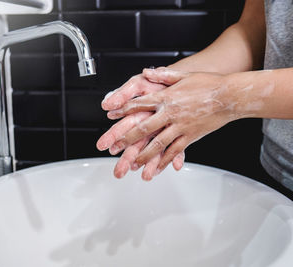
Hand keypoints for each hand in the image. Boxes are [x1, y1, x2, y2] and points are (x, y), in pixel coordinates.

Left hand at [106, 68, 235, 178]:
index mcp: (167, 97)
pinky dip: (164, 161)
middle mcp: (171, 113)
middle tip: (115, 147)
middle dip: (127, 138)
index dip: (124, 109)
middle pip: (144, 128)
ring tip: (133, 164)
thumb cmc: (208, 84)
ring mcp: (181, 126)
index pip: (140, 104)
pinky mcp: (191, 136)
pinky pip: (175, 151)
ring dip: (144, 155)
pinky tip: (157, 168)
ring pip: (158, 144)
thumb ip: (162, 75)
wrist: (230, 96)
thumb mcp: (183, 75)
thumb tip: (146, 72)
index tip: (112, 114)